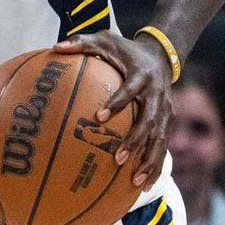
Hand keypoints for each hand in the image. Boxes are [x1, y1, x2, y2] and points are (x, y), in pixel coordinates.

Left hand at [54, 32, 173, 190]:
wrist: (162, 54)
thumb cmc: (126, 49)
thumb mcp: (105, 39)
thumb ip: (82, 42)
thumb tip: (54, 47)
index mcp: (142, 75)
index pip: (130, 90)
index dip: (116, 103)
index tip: (98, 117)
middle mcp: (157, 95)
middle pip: (148, 121)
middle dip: (134, 141)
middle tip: (116, 158)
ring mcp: (166, 110)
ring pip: (160, 140)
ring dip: (149, 161)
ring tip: (134, 182)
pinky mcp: (169, 121)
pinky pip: (163, 146)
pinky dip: (156, 166)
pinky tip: (142, 186)